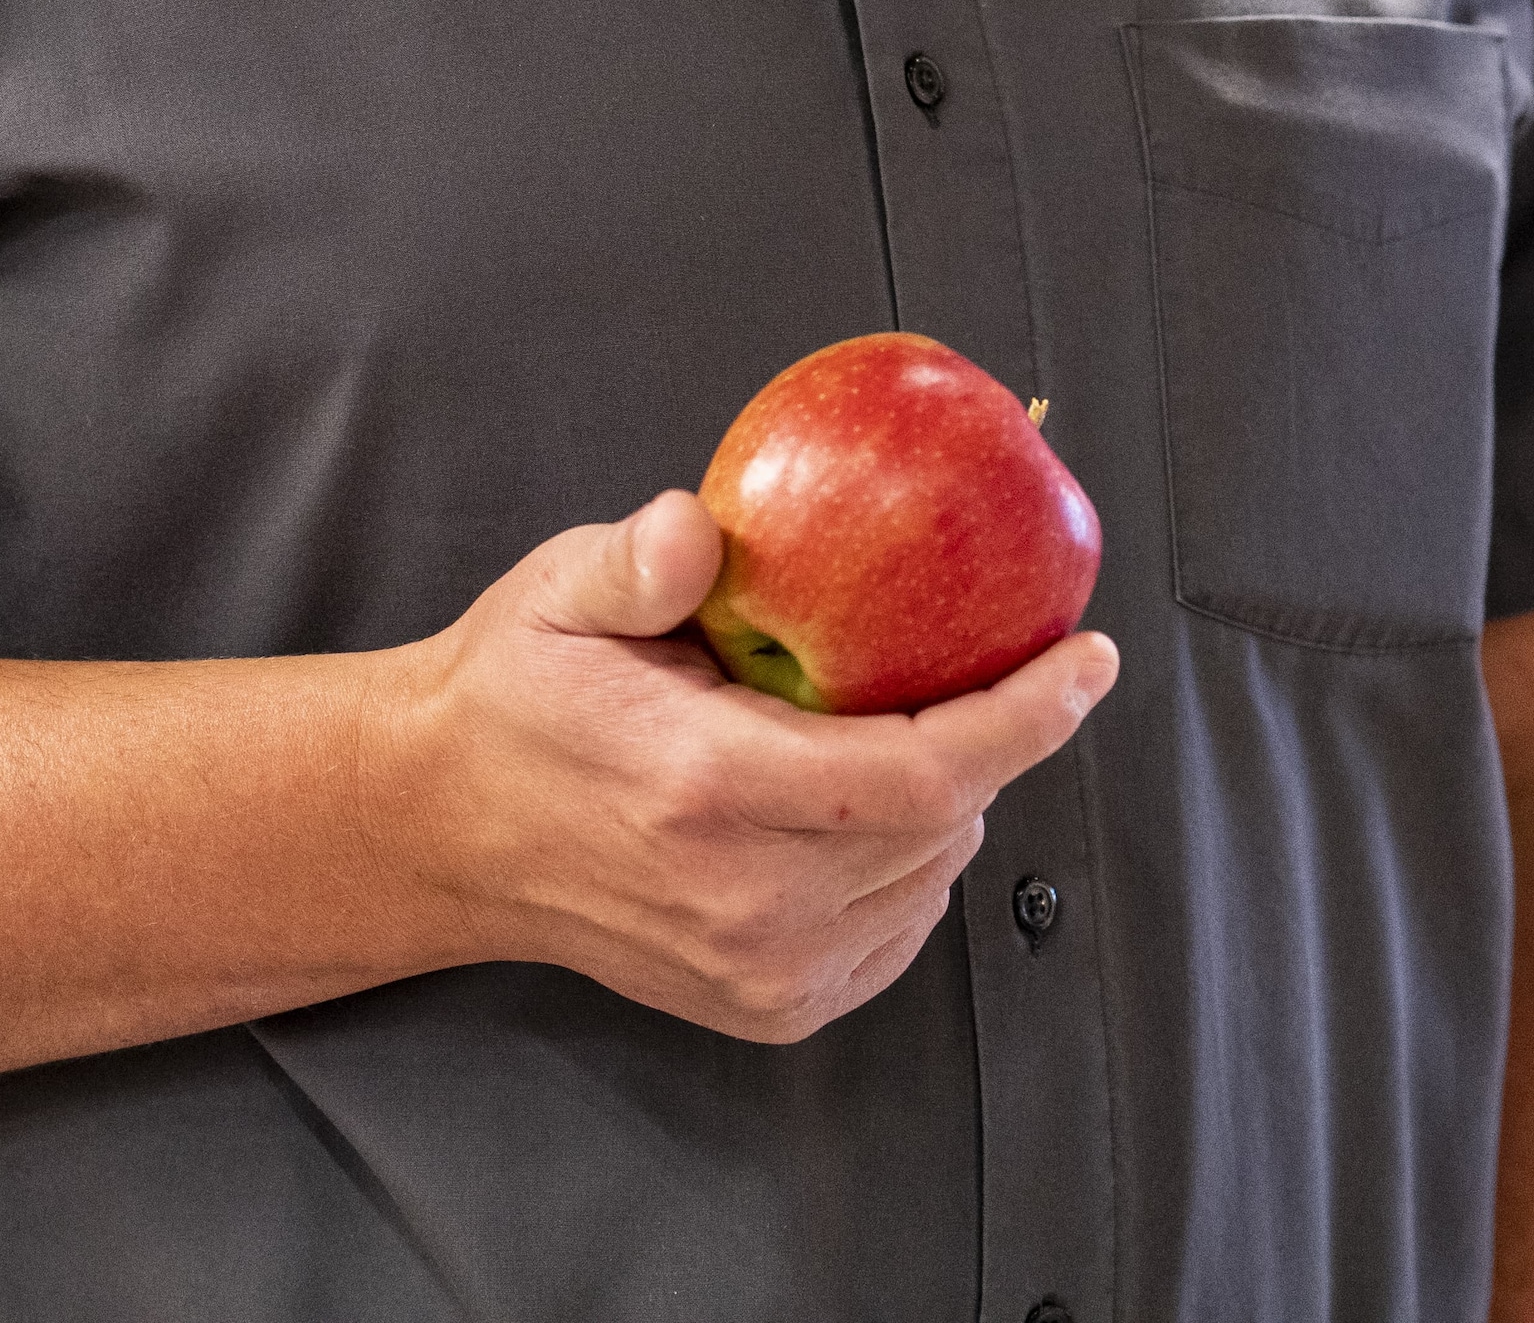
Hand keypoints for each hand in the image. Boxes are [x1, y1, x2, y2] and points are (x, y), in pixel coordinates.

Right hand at [378, 491, 1117, 1044]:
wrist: (445, 829)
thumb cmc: (514, 697)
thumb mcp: (557, 594)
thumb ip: (639, 562)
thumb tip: (701, 526)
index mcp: (706, 789)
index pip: (924, 772)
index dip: (1027, 717)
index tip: (1088, 658)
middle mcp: (744, 897)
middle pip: (946, 824)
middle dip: (986, 736)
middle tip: (964, 658)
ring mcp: (760, 967)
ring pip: (934, 879)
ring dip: (946, 800)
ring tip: (882, 728)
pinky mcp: (769, 1006)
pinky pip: (901, 931)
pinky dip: (912, 864)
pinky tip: (862, 806)